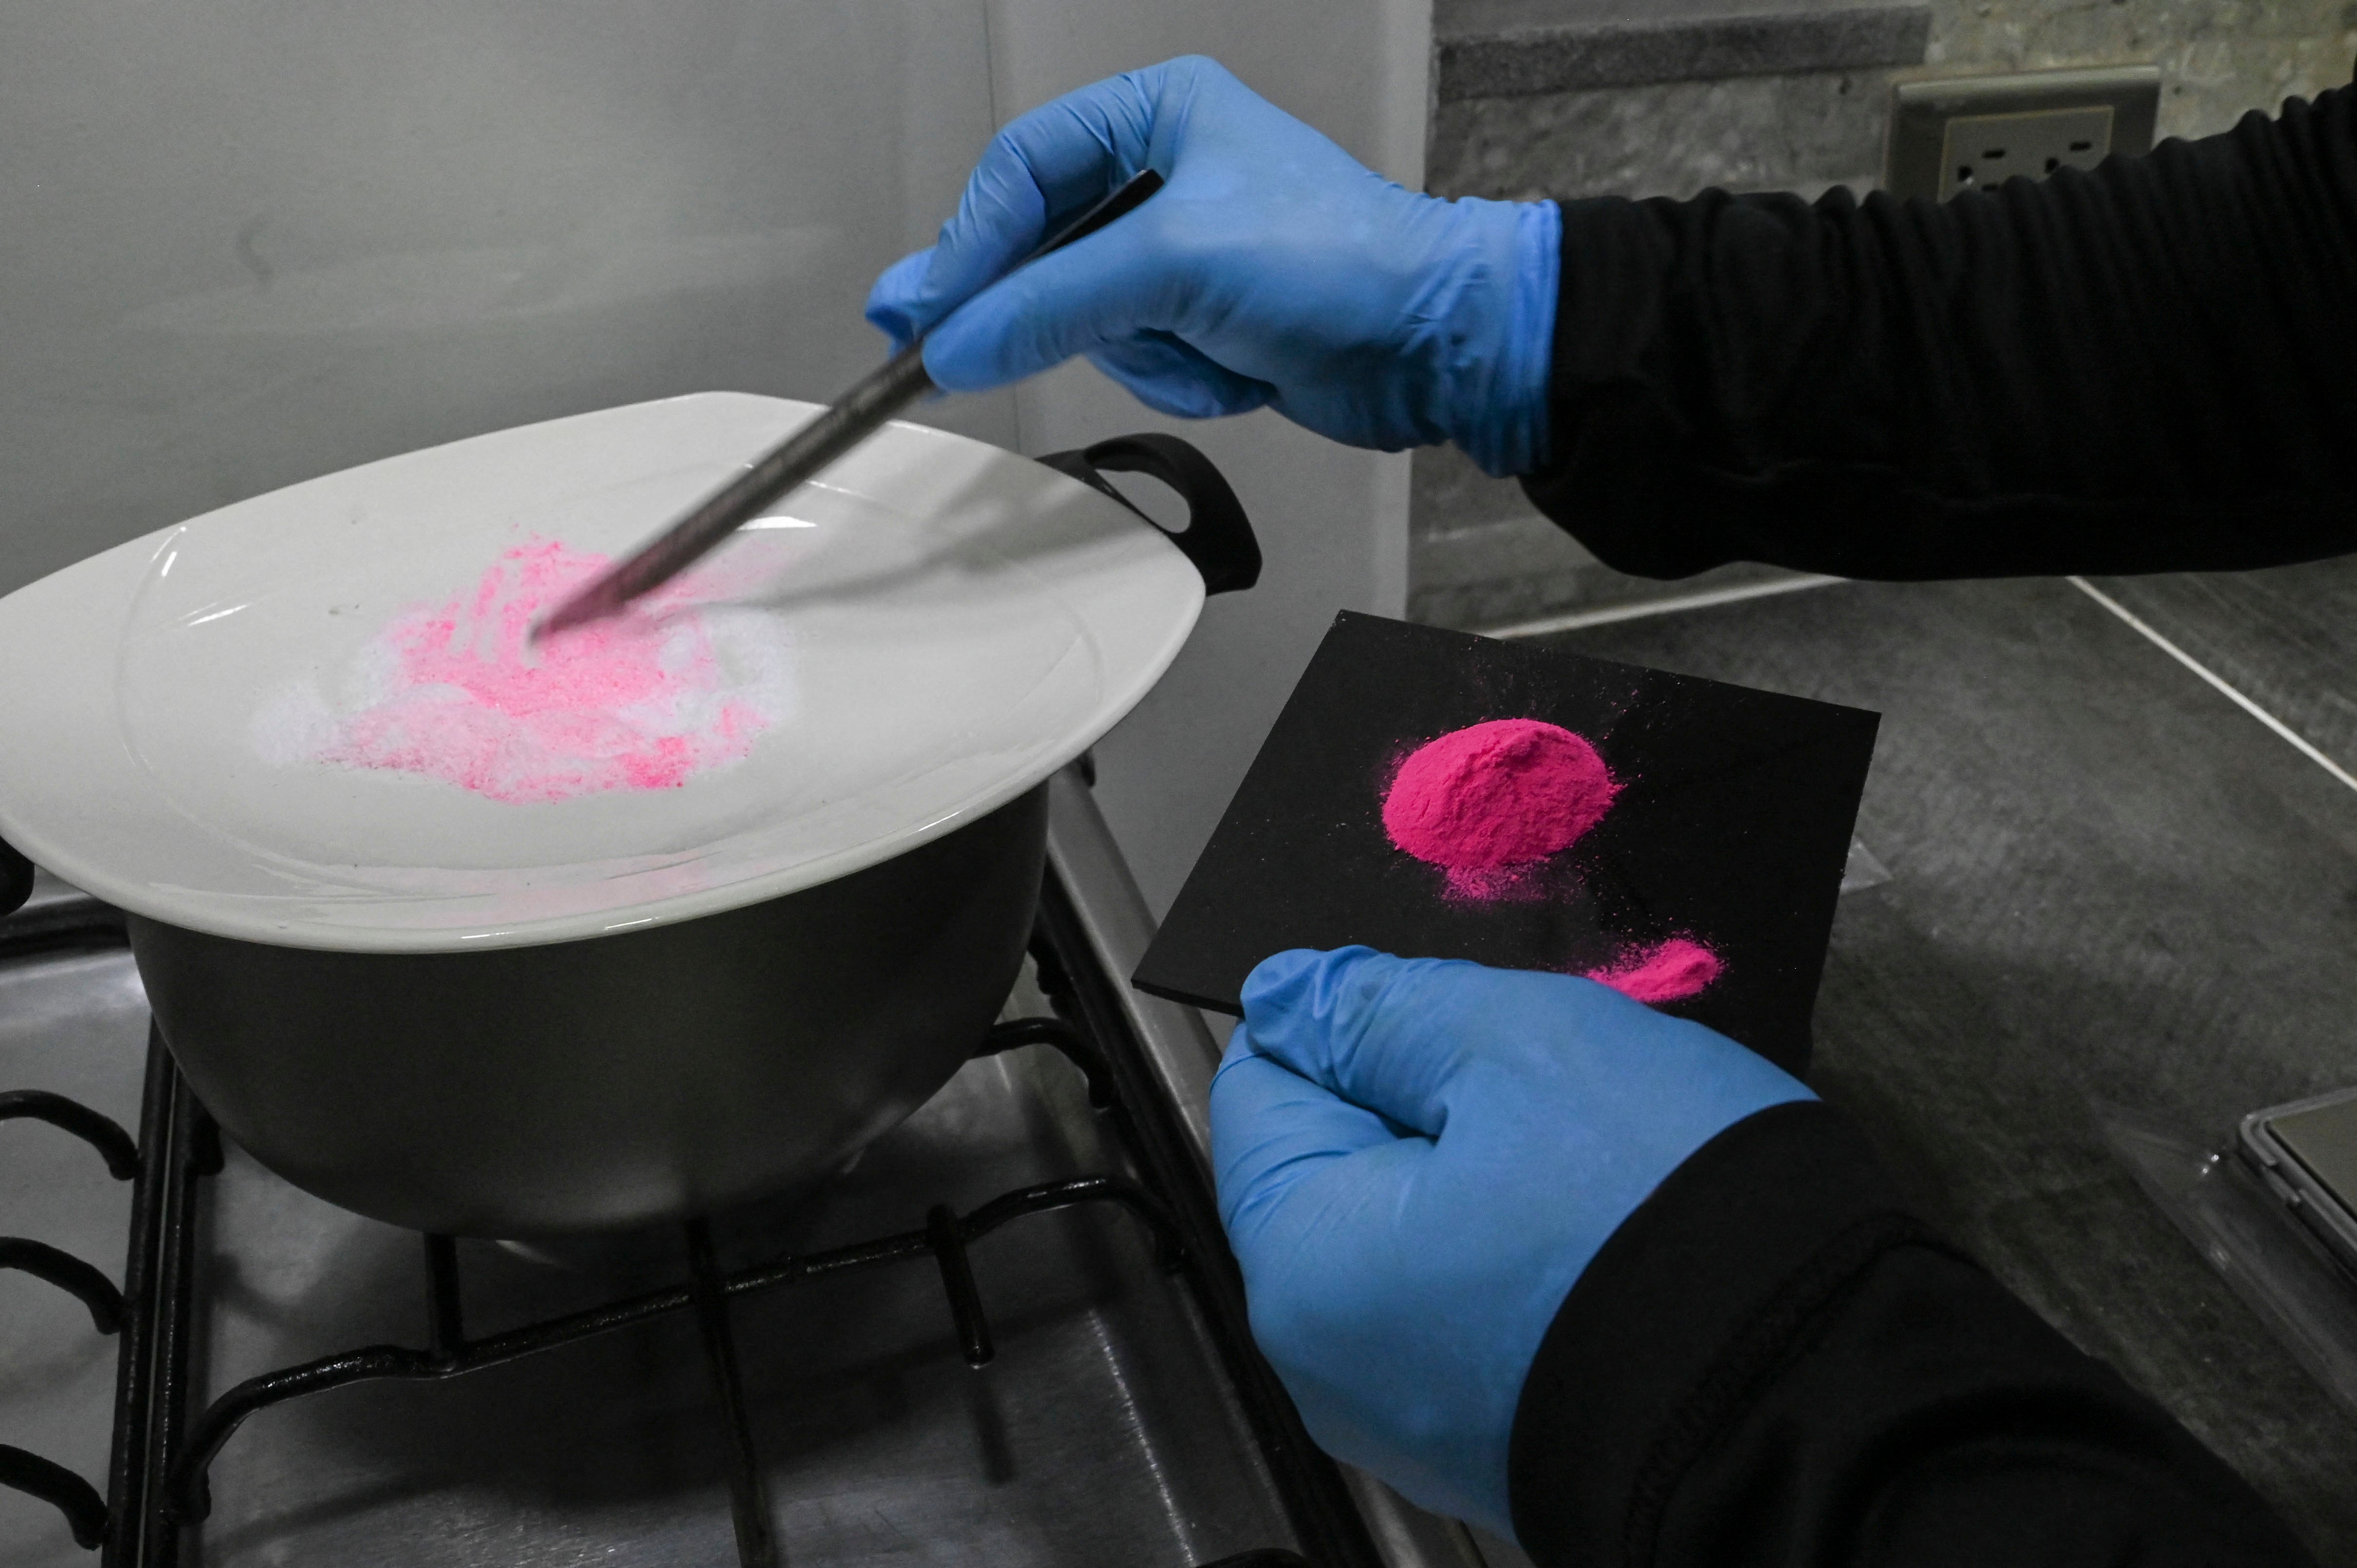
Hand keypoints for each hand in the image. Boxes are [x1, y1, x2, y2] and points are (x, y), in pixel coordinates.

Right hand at [864, 56, 1559, 474]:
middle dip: (1051, 311)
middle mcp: (1168, 175)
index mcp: (1159, 113)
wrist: (1435, 345)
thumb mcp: (1174, 264)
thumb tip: (954, 342)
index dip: (965, 245)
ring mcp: (1186, 254)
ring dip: (1145, 354)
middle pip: (1042, 251)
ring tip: (1208, 348)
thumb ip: (1050, 304)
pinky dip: (1184, 379)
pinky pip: (1142, 361)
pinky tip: (1239, 370)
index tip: (922, 312)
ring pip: (1089, 320)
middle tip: (951, 354)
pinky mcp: (1208, 322)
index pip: (1021, 172)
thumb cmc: (1344, 265)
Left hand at [1209, 947, 1810, 1537]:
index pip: (1264, 1086)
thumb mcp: (1513, 1045)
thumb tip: (1290, 994)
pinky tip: (1611, 1230)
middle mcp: (1331, 1363)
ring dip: (1490, 1169)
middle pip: (1340, 1165)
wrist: (1819, 1400)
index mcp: (1303, 1265)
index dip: (1351, 1023)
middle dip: (1431, 1100)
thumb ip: (1380, 1010)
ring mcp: (1414, 1416)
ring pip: (1418, 1230)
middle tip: (1548, 1087)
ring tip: (1596, 1161)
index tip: (1448, 1015)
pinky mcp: (1498, 1438)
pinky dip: (1528, 1251)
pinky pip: (1477, 1305)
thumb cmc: (1663, 1220)